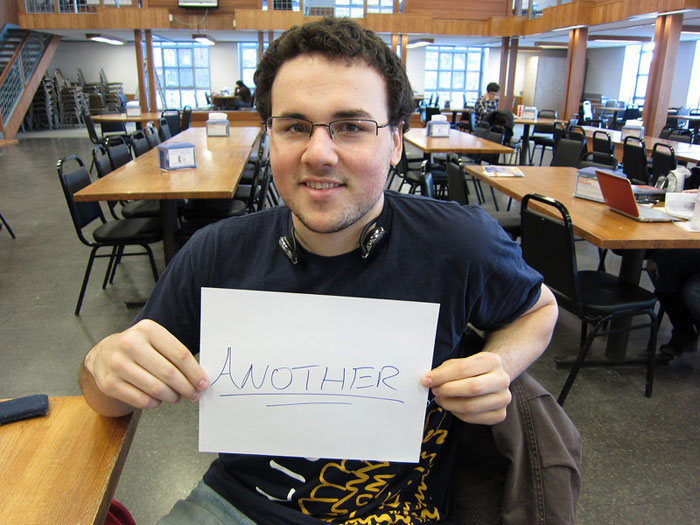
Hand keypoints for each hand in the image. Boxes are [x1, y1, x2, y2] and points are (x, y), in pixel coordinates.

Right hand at [84, 319, 207, 410]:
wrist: (103, 355)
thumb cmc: (137, 348)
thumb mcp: (155, 340)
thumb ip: (175, 354)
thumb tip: (198, 378)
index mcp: (147, 330)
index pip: (179, 354)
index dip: (195, 372)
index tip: (203, 383)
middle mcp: (130, 344)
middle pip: (169, 373)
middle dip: (186, 387)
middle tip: (193, 394)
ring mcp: (118, 364)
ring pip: (156, 389)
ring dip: (172, 397)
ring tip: (177, 396)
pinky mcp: (109, 384)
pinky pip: (142, 400)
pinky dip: (155, 403)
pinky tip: (158, 399)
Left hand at [421, 352, 511, 424]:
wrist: (491, 379)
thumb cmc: (471, 371)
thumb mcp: (458, 363)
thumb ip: (444, 371)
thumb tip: (428, 381)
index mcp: (492, 361)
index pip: (464, 369)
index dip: (442, 376)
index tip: (427, 380)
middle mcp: (502, 379)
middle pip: (472, 388)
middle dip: (448, 390)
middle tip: (435, 391)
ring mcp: (503, 398)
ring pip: (471, 406)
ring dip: (450, 404)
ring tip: (441, 399)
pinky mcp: (500, 414)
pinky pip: (473, 418)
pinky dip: (457, 413)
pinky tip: (452, 406)